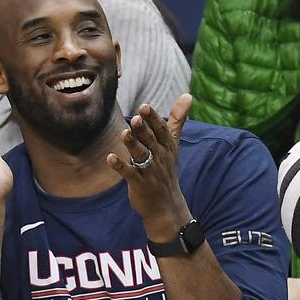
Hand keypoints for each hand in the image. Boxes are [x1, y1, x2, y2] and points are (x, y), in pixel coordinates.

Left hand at [106, 94, 192, 239]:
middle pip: (151, 141)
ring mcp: (150, 172)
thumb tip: (188, 95)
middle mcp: (160, 158)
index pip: (162, 131)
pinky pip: (129, 174)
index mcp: (167, 147)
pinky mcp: (139, 184)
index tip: (145, 107)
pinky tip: (110, 157)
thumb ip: (177, 120)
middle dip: (143, 130)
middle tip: (135, 117)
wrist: (166, 205)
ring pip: (141, 156)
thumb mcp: (173, 144)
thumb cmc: (166, 169)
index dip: (153, 120)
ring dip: (132, 145)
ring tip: (124, 134)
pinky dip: (120, 166)